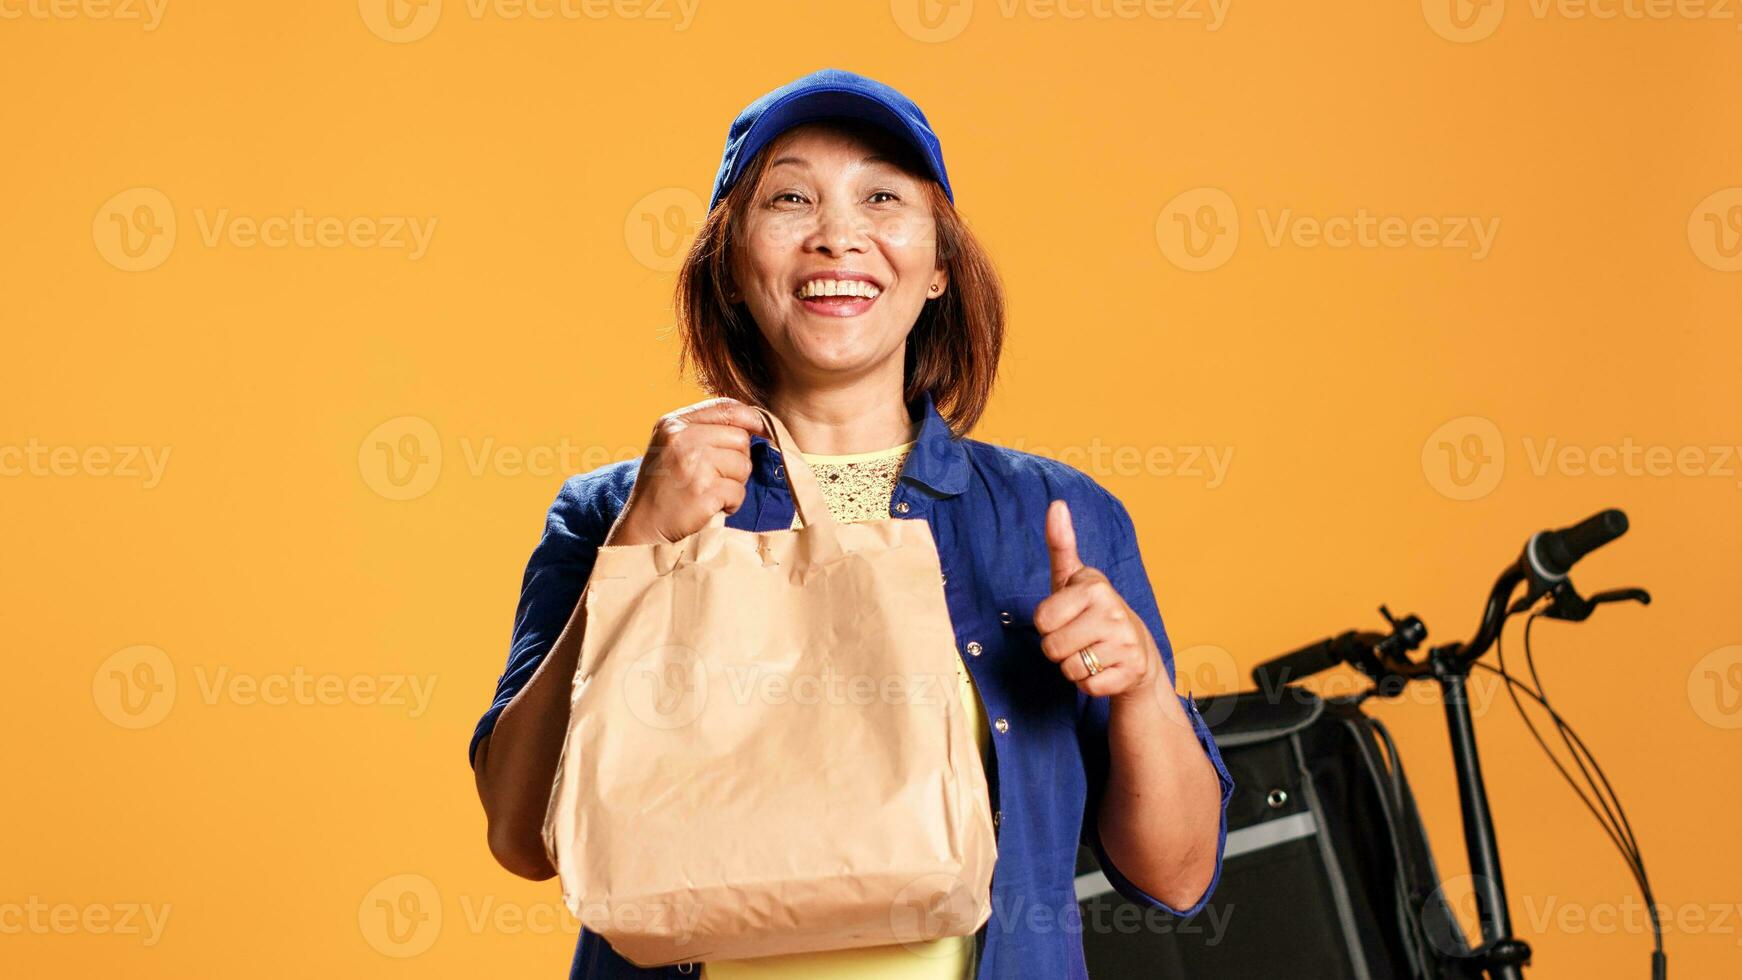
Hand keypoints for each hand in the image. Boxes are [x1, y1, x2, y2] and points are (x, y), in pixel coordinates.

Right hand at [605, 397, 768, 546]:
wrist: (643, 524)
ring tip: (711, 491)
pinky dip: (731, 503)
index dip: (752, 418)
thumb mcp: (673, 444)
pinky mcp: (703, 492)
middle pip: (740, 438)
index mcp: (675, 423)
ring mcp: (693, 465)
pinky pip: (738, 492)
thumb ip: (705, 428)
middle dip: (738, 459)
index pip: (726, 407)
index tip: (762, 430)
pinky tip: (711, 506)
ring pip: (743, 465)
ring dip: (735, 483)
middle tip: (718, 476)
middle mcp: (683, 439)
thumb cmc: (664, 485)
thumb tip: (754, 421)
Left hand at [1032, 499, 1160, 700]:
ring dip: (1073, 666)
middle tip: (1077, 638)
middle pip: (1052, 648)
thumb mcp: (1074, 579)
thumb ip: (1061, 544)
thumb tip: (1056, 504)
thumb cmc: (1092, 611)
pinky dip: (1089, 683)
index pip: (1042, 619)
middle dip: (1058, 648)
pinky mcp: (1130, 671)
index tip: (1066, 616)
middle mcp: (1113, 612)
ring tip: (1090, 652)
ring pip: (1069, 669)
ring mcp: (1125, 643)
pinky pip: (1087, 687)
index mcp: (1094, 587)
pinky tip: (1103, 668)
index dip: (1048, 623)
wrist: (1137, 650)